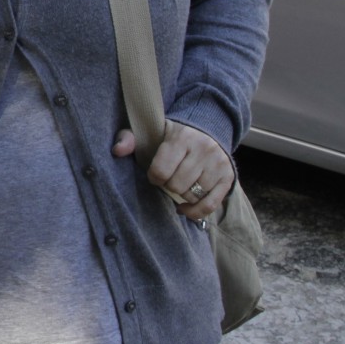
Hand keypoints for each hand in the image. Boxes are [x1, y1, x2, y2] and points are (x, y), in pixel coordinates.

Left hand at [112, 121, 233, 220]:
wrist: (207, 131)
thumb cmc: (173, 138)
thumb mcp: (151, 133)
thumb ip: (129, 139)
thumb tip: (117, 151)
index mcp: (182, 137)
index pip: (161, 171)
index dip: (154, 177)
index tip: (156, 172)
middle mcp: (204, 149)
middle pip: (176, 186)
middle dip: (168, 185)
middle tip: (169, 177)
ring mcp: (218, 164)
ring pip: (192, 196)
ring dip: (182, 195)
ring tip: (180, 183)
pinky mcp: (227, 178)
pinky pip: (210, 206)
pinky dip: (195, 212)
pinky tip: (183, 207)